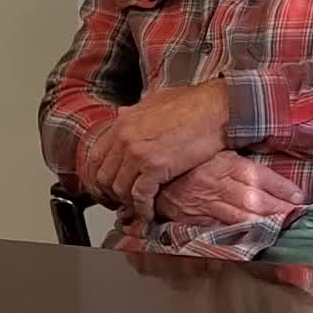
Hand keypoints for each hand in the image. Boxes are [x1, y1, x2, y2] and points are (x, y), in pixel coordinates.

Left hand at [80, 82, 228, 219]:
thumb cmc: (194, 103)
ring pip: (120, 189)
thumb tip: (125, 113)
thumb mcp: (156, 99)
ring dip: (128, 202)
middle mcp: (125, 139)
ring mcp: (138, 154)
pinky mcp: (156, 168)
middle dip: (112, 193)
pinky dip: (143, 208)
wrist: (216, 108)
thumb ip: (136, 110)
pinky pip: (141, 195)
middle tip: (121, 201)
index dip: (100, 176)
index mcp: (123, 123)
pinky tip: (149, 213)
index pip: (96, 157)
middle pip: (104, 176)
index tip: (107, 186)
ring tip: (138, 207)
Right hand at [156, 151, 304, 226]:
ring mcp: (205, 204)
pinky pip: (219, 231)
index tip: (300, 197)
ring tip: (281, 229)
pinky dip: (238, 237)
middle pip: (253, 199)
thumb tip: (277, 179)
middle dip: (277, 210)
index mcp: (226, 164)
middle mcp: (217, 184)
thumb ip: (245, 166)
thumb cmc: (195, 166)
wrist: (157, 179)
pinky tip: (254, 241)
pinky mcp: (195, 221)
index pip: (259, 175)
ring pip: (238, 217)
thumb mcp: (222, 155)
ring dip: (262, 225)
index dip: (281, 187)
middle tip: (297, 217)